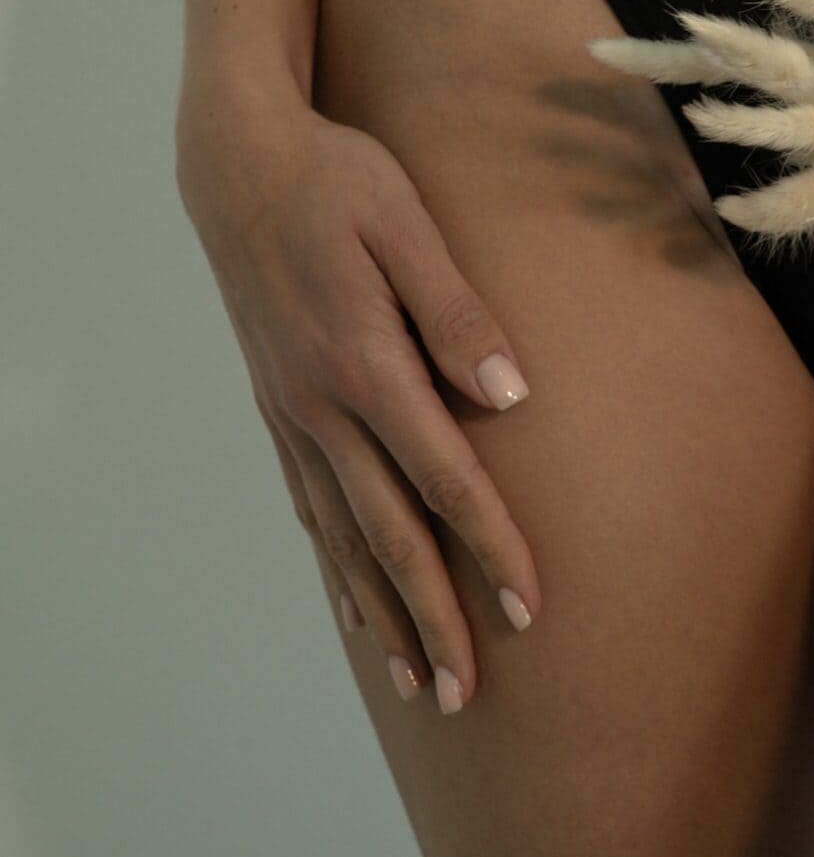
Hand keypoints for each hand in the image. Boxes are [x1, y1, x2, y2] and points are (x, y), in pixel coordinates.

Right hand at [175, 83, 538, 713]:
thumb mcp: (403, 224)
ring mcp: (293, 411)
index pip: (445, 478)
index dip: (492, 548)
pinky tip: (352, 599)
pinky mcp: (278, 405)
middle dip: (434, 615)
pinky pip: (309, 504)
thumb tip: (513, 397)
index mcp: (365, 363)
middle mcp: (323, 405)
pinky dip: (334, 563)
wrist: (239, 164)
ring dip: (382, 610)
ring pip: (343, 534)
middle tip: (467, 692)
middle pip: (389, 532)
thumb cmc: (334, 181)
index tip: (531, 610)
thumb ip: (455, 312)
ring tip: (415, 677)